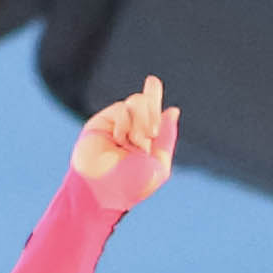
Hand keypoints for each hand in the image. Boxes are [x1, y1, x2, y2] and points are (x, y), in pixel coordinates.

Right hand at [71, 75, 179, 211]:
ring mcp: (114, 127)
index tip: (152, 81)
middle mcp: (130, 132)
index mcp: (145, 142)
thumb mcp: (159, 164)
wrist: (102, 191)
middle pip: (146, 102)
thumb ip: (168, 136)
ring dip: (142, 120)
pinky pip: (121, 108)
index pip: (151, 113)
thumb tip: (173, 109)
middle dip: (152, 115)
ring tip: (137, 141)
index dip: (153, 95)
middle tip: (151, 134)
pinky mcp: (99, 123)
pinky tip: (120, 138)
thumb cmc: (132, 186)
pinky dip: (126, 122)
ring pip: (136, 102)